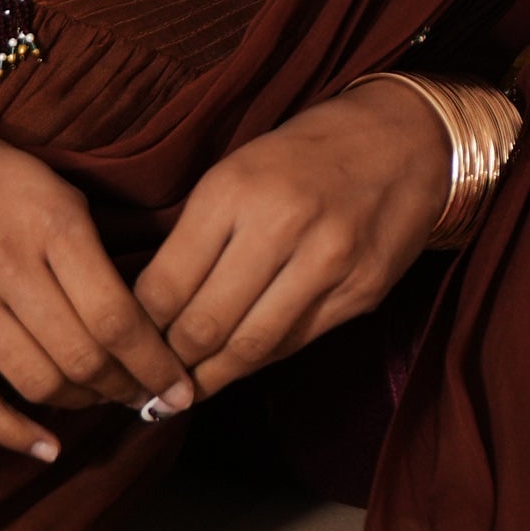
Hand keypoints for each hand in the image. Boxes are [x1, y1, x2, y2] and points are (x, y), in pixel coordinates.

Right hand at [0, 119, 194, 461]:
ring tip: (96, 400)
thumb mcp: (51, 187)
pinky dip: (15, 434)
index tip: (178, 386)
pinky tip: (48, 448)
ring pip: (38, 382)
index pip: (118, 316)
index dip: (156, 364)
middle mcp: (7, 265)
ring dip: (80, 404)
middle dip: (125, 388)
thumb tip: (144, 315)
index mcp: (51, 224)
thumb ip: (92, 248)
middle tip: (141, 395)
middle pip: (84, 357)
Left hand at [130, 81, 452, 399]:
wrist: (404, 141)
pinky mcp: (361, 292)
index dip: (138, 329)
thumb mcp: (237, 170)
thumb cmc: (305, 155)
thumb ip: (197, 235)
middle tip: (149, 381)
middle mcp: (281, 226)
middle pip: (204, 324)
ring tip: (186, 389)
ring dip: (211, 377)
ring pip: (250, 346)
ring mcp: (328, 263)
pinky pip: (294, 343)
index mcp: (233, 190)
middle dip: (170, 363)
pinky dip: (259, 360)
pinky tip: (237, 365)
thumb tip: (150, 309)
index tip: (125, 346)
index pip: (167, 285)